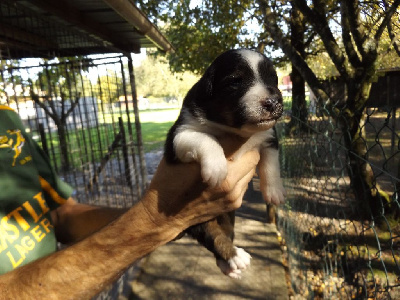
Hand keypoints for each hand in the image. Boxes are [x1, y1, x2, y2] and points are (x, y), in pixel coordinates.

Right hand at [142, 137, 259, 231]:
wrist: (165, 214)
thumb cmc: (170, 178)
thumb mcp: (182, 153)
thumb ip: (206, 141)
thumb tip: (226, 128)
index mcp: (214, 165)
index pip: (241, 141)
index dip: (238, 133)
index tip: (232, 130)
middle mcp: (228, 181)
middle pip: (253, 155)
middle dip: (245, 148)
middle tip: (233, 144)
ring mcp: (233, 195)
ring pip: (252, 169)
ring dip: (244, 162)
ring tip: (229, 159)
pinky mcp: (234, 204)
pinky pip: (246, 183)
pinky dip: (240, 176)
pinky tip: (226, 174)